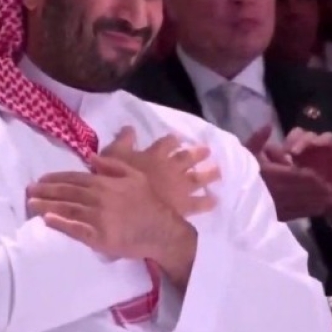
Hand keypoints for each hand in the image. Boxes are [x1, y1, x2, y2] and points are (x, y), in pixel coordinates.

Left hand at [25, 155, 180, 260]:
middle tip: (28, 191)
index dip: (54, 179)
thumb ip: (112, 165)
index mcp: (104, 182)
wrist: (163, 230)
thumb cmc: (149, 203)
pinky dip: (61, 224)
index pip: (73, 178)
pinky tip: (47, 220)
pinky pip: (76, 229)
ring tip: (31, 204)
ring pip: (67, 209)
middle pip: (66, 192)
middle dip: (44, 191)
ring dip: (46, 206)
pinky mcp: (100, 237)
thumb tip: (90, 157)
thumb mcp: (135, 176)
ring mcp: (98, 217)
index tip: (39, 180)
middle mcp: (98, 197)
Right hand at [100, 127, 219, 217]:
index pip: (167, 143)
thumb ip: (123, 140)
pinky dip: (208, 201)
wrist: (131, 204)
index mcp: (156, 155)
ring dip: (208, 174)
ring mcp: (180, 186)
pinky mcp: (184, 205)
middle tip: (207, 150)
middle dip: (197, 154)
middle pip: (187, 158)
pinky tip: (215, 200)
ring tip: (218, 171)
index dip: (172, 140)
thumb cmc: (119, 178)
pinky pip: (199, 203)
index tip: (177, 138)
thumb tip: (129, 127)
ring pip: (198, 178)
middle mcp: (172, 167)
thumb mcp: (114, 154)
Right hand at [243, 125, 331, 221]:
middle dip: (318, 191)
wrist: (226, 197)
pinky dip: (306, 213)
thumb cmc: (234, 172)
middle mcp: (274, 190)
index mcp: (270, 173)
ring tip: (328, 201)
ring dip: (315, 203)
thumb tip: (269, 124)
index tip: (323, 178)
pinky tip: (315, 211)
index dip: (311, 177)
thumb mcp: (244, 153)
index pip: (296, 175)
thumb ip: (257, 139)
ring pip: (300, 204)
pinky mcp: (271, 216)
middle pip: (302, 191)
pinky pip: (293, 215)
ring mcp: (274, 205)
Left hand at [284, 128, 331, 229]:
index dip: (290, 140)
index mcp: (304, 151)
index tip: (282, 151)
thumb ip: (282, 170)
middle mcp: (318, 148)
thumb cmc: (313, 191)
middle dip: (301, 141)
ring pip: (328, 138)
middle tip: (293, 151)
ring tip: (314, 144)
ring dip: (320, 140)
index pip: (297, 136)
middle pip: (310, 136)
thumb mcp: (295, 182)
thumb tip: (263, 160)